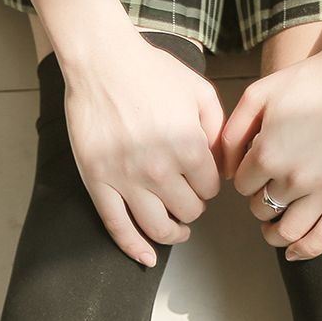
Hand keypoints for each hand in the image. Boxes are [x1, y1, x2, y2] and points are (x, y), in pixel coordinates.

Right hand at [62, 34, 225, 265]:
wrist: (101, 61)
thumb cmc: (151, 71)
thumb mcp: (199, 91)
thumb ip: (218, 130)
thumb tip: (222, 165)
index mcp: (188, 147)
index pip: (210, 189)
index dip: (209, 186)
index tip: (202, 179)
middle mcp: (159, 169)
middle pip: (188, 211)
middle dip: (193, 207)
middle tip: (189, 197)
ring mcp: (126, 179)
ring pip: (157, 227)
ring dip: (173, 233)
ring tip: (179, 229)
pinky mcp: (99, 182)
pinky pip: (117, 227)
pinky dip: (134, 248)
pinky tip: (147, 259)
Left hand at [219, 49, 321, 259]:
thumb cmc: (311, 80)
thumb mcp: (260, 94)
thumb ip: (232, 132)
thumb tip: (222, 172)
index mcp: (268, 153)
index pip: (241, 185)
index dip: (247, 177)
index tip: (259, 167)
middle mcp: (295, 177)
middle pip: (261, 208)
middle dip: (260, 200)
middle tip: (270, 189)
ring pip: (287, 232)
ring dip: (274, 232)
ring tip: (273, 226)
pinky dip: (304, 251)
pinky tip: (293, 252)